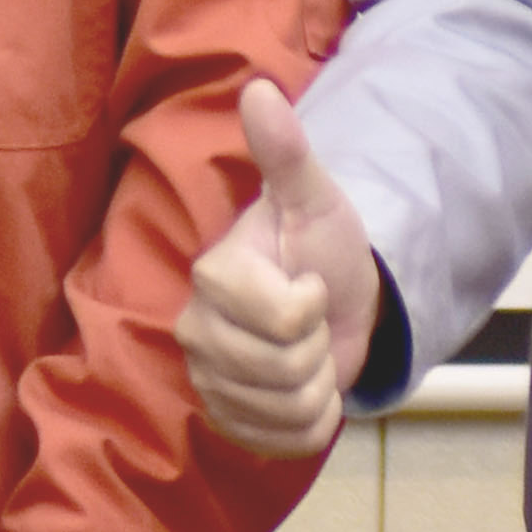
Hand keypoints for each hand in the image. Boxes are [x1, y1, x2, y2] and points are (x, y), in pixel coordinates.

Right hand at [183, 82, 384, 457]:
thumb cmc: (320, 245)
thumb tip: (260, 89)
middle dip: (318, 345)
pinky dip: (312, 420)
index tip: (307, 280)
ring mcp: (209, 380)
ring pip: (288, 408)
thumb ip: (285, 151)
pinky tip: (305, 390)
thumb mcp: (314, 197)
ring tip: (307, 350)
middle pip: (286, 368)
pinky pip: (286, 441)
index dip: (314, 303)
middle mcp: (196, 331)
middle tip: (310, 319)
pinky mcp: (228, 420)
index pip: (286, 318)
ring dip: (318, 383)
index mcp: (215, 277)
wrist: (335, 299)